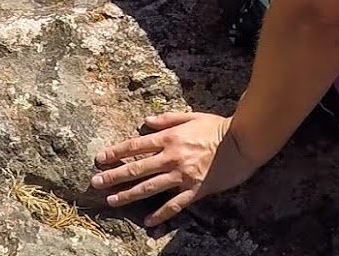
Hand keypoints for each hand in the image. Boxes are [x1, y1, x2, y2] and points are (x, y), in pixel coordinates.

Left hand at [90, 111, 260, 226]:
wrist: (243, 143)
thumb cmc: (217, 127)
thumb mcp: (191, 116)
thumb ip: (167, 119)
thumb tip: (145, 122)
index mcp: (170, 137)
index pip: (136, 145)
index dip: (116, 152)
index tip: (100, 158)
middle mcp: (172, 157)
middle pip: (137, 167)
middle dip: (114, 175)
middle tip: (96, 182)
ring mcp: (182, 175)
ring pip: (150, 187)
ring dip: (129, 194)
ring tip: (112, 200)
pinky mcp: (195, 190)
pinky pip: (174, 205)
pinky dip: (160, 214)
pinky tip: (148, 221)